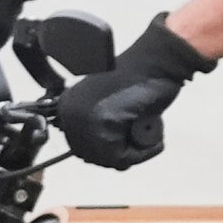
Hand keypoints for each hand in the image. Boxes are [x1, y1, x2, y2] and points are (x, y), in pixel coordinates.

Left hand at [53, 16, 213, 169]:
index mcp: (66, 107)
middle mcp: (69, 114)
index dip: (108, 151)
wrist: (155, 63)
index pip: (82, 147)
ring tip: (145, 131)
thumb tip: (100, 155)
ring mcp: (84, 118)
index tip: (127, 143)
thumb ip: (98, 125)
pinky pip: (123, 158)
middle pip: (93, 156)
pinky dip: (143, 152)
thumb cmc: (139, 82)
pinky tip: (151, 133)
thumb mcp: (108, 104)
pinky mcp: (103, 123)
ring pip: (108, 159)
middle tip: (140, 140)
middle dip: (119, 155)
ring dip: (133, 153)